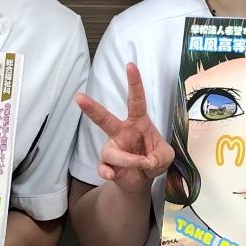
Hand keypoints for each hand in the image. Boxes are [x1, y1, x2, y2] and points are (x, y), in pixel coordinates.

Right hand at [75, 62, 173, 194]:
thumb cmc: (153, 159)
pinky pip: (103, 167)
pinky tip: (112, 175)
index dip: (134, 83)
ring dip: (128, 160)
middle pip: (104, 118)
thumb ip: (160, 156)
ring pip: (111, 151)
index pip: (135, 100)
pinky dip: (107, 172)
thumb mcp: (166, 156)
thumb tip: (145, 161)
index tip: (130, 65)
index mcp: (138, 122)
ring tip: (142, 165)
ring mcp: (112, 148)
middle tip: (79, 97)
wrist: (142, 180)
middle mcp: (122, 132)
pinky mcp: (107, 164)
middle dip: (92, 108)